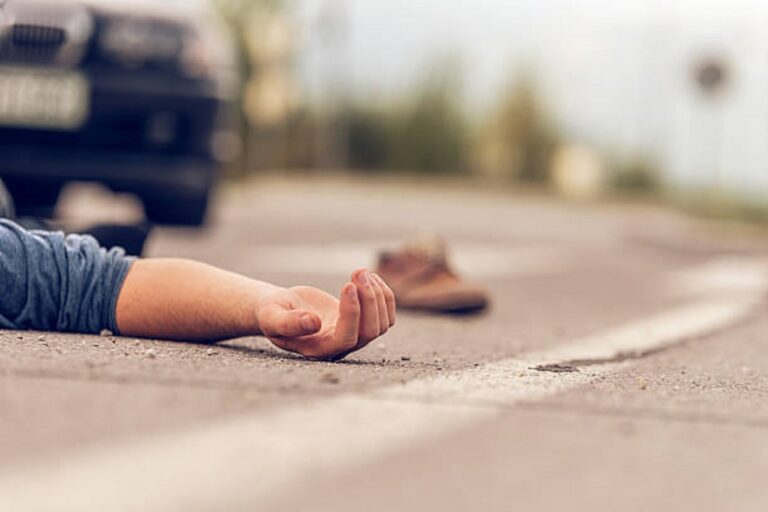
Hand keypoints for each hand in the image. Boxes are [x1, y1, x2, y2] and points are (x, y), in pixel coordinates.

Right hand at [256, 269, 395, 360]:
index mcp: (319, 348)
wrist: (280, 308)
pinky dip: (384, 295)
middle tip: (358, 271)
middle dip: (369, 299)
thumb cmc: (273, 313)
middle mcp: (340, 346)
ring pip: (382, 324)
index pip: (346, 338)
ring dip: (378, 295)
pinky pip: (386, 316)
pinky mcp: (361, 322)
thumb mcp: (273, 317)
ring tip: (361, 271)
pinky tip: (370, 277)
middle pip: (370, 331)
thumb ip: (289, 323)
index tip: (347, 284)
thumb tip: (313, 323)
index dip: (352, 312)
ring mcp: (354, 335)